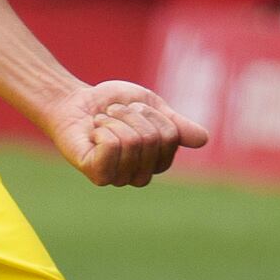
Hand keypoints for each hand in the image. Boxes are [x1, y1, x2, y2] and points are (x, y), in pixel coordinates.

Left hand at [52, 79, 209, 188]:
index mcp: (157, 161)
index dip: (153, 116)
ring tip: (102, 121)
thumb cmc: (113, 104)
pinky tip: (93, 133)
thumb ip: (176, 125)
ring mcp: (118, 177)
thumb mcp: (151, 107)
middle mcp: (140, 175)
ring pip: (132, 142)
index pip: (170, 137)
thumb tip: (204, 140)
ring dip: (115, 120)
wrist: (75, 101)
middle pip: (152, 140)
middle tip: (114, 113)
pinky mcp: (97, 174)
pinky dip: (103, 129)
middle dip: (132, 116)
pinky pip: (112, 147)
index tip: (134, 110)